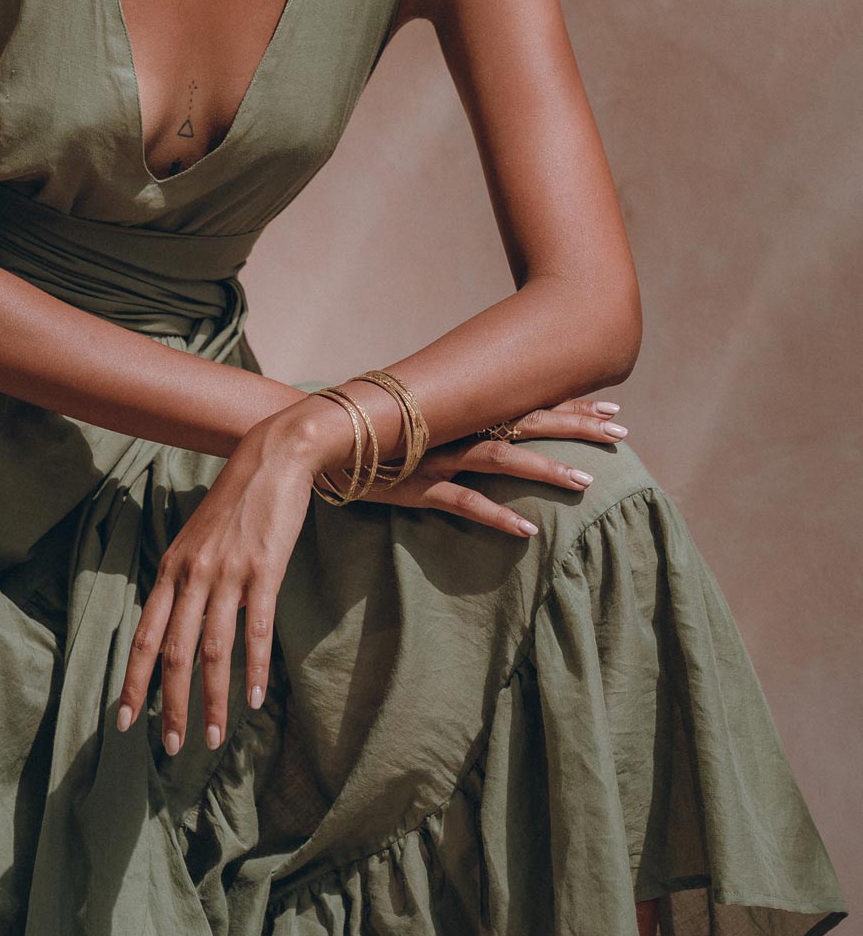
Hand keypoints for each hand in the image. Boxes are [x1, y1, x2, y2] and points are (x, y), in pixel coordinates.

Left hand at [115, 405, 314, 755]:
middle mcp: (192, 575)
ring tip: (211, 737)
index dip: (131, 682)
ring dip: (211, 699)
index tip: (123, 722)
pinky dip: (254, 669)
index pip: (143, 637)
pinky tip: (254, 700)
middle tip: (172, 747)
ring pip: (213, 650)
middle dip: (170, 706)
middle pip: (174, 654)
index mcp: (172, 570)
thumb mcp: (195, 541)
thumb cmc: (234, 505)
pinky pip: (255, 630)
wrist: (271, 460)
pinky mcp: (263, 571)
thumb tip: (174, 628)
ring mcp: (228, 574)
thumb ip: (184, 582)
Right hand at [331, 395, 626, 525]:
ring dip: (546, 468)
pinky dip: (496, 517)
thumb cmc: (369, 432)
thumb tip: (491, 427)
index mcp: (461, 411)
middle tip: (621, 432)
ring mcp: (437, 456)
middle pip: (526, 421)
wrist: (315, 437)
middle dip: (575, 425)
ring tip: (586, 481)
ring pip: (502, 459)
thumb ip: (456, 422)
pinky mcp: (415, 486)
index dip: (571, 405)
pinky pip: (462, 503)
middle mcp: (455, 428)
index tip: (612, 409)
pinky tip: (527, 532)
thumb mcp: (422, 422)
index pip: (527, 403)